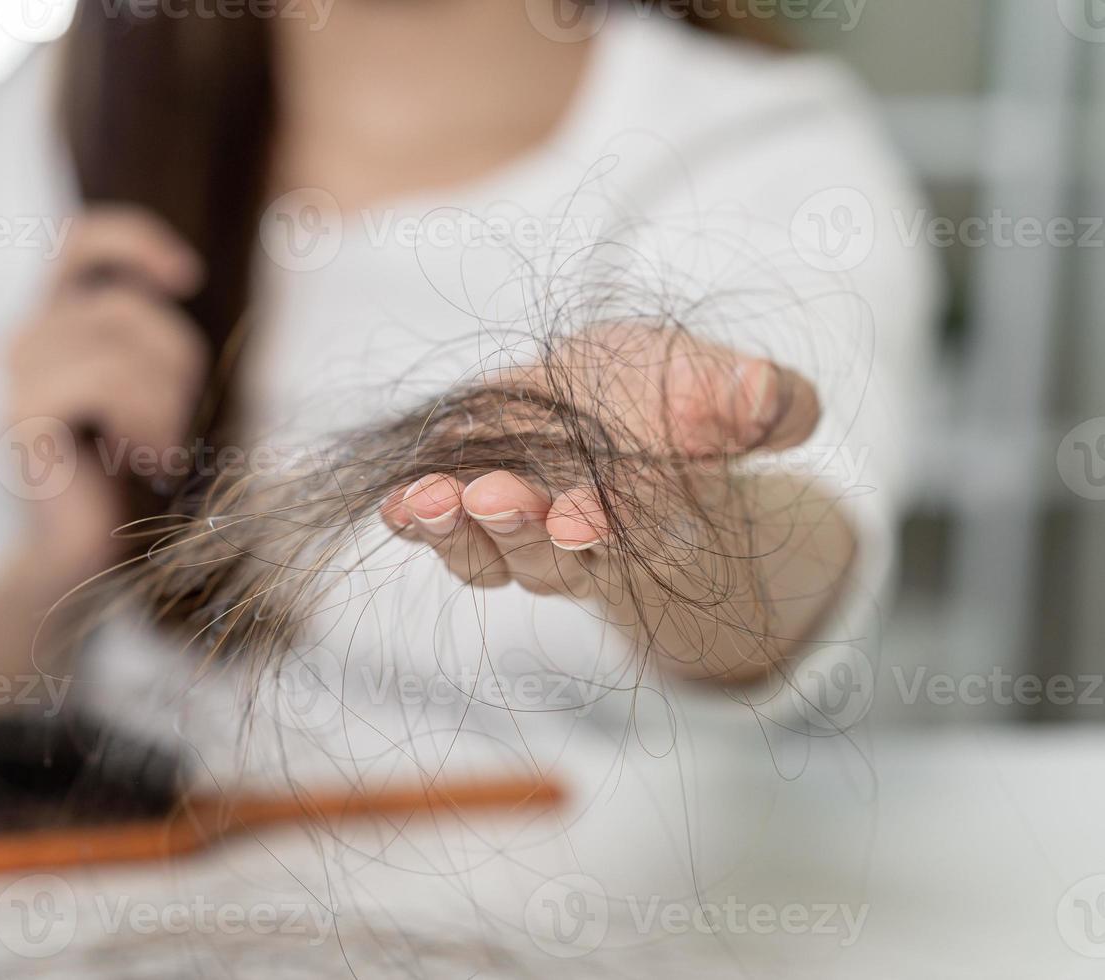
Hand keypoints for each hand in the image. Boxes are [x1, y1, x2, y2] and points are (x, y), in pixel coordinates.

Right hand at [4, 206, 209, 585]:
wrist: (90, 555)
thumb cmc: (130, 474)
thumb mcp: (151, 389)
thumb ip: (147, 335)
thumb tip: (178, 273)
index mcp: (55, 325)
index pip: (80, 242)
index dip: (133, 239)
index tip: (188, 276)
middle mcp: (26, 339)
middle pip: (128, 305)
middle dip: (176, 365)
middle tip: (171, 428)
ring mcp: (17, 375)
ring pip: (123, 342)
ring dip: (165, 402)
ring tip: (157, 450)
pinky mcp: (21, 414)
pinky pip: (106, 380)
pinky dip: (145, 420)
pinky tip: (142, 459)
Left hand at [378, 322, 833, 680]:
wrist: (617, 402)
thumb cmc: (677, 399)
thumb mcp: (723, 385)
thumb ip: (760, 399)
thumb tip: (769, 398)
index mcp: (655, 522)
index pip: (630, 539)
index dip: (604, 531)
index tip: (580, 518)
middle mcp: (581, 545)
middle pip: (545, 557)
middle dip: (520, 531)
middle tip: (496, 498)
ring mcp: (517, 535)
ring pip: (484, 555)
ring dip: (453, 532)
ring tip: (427, 499)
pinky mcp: (466, 509)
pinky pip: (436, 532)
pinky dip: (412, 523)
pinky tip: (391, 503)